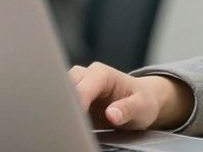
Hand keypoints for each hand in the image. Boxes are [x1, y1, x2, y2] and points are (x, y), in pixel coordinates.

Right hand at [70, 61, 194, 131]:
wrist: (141, 101)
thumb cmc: (143, 101)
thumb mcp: (142, 107)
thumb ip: (127, 109)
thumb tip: (112, 114)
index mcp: (102, 74)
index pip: (81, 89)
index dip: (77, 106)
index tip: (76, 124)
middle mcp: (87, 75)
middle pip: (64, 87)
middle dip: (64, 106)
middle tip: (68, 128)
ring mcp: (79, 85)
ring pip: (59, 94)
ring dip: (61, 109)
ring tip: (67, 127)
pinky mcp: (75, 97)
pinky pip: (62, 103)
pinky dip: (63, 114)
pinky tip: (68, 127)